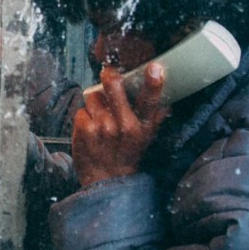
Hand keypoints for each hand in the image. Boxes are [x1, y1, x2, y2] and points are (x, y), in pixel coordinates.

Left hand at [72, 64, 168, 187]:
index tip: (155, 68)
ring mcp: (104, 128)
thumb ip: (155, 116)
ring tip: (101, 120)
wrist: (107, 181)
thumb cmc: (127, 154)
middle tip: (108, 74)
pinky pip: (81, 110)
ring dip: (95, 104)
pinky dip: (84, 118)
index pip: (151, 101)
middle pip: (114, 86)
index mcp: (143, 126)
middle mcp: (126, 126)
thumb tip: (167, 94)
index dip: (153, 83)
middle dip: (110, 76)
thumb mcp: (147, 137)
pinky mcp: (85, 131)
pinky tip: (90, 131)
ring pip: (94, 97)